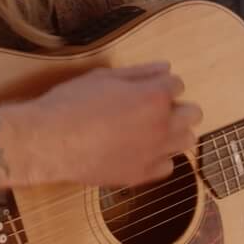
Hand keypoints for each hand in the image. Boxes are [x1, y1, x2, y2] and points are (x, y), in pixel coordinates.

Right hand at [0, 62, 202, 189]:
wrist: (51, 141)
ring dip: (174, 131)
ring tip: (149, 128)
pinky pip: (168, 165)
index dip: (161, 82)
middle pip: (193, 113)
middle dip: (176, 106)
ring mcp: (155, 153)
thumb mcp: (104, 76)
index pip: (177, 84)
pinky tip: (140, 149)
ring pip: (187, 141)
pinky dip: (160, 156)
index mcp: (154, 96)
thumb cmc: (73, 102)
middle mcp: (163, 125)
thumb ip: (140, 72)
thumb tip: (166, 68)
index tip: (145, 86)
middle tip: (151, 106)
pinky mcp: (143, 175)